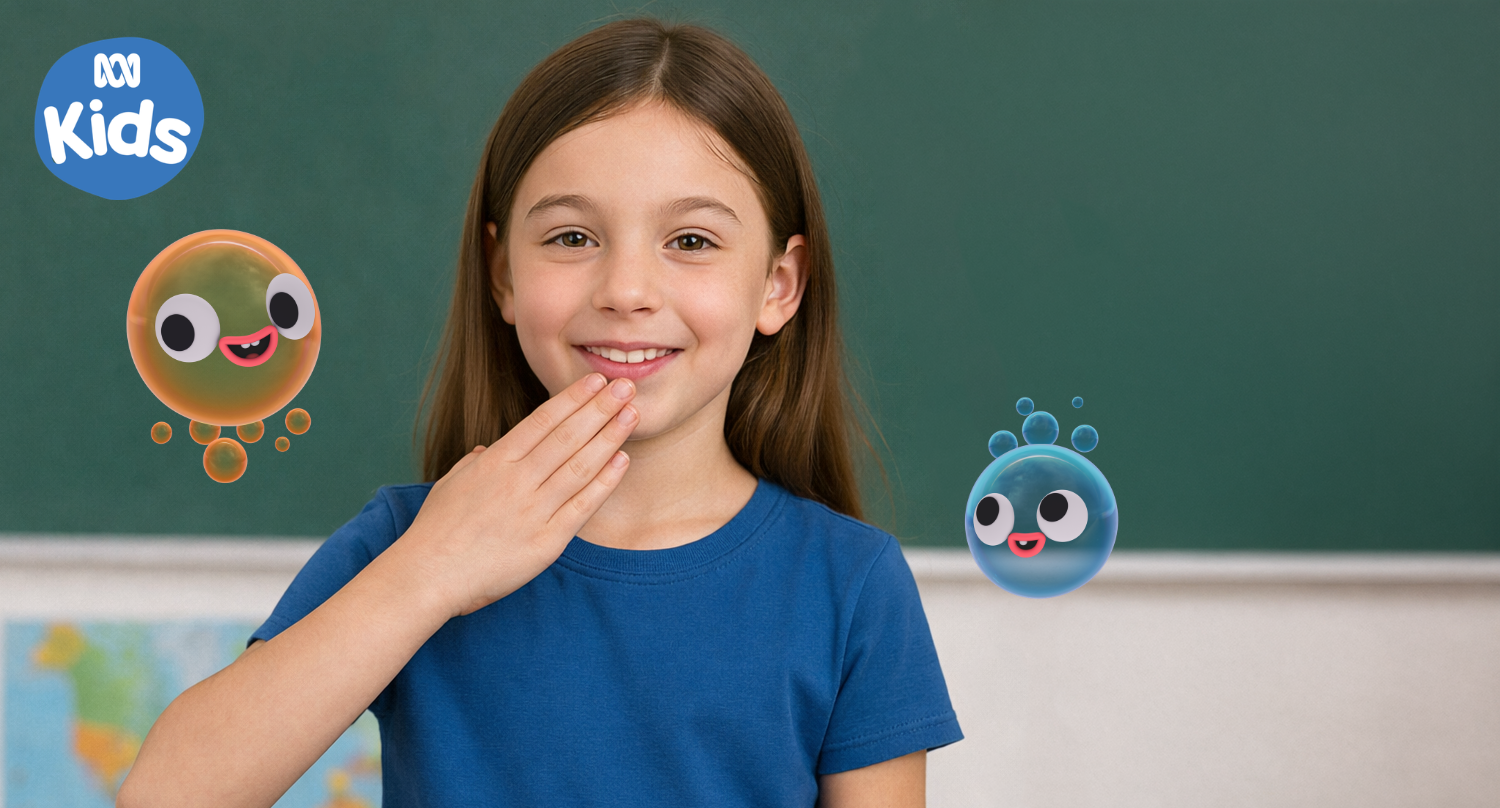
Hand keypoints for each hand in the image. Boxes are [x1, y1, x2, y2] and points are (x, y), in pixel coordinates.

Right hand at [397, 372, 637, 617]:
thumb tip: (487, 450)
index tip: (596, 381)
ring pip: (580, 466)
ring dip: (609, 437)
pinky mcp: (546, 542)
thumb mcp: (451, 484)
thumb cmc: (435, 531)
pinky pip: (582, 507)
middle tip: (626, 387)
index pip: (542, 421)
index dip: (573, 399)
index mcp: (495, 462)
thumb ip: (475, 464)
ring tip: (632, 415)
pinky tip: (622, 461)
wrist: (427, 575)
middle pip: (567, 437)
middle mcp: (517, 481)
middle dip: (600, 408)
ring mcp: (533, 510)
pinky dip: (604, 483)